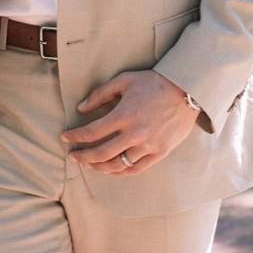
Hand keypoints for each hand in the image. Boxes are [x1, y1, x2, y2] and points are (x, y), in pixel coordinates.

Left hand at [63, 70, 199, 176]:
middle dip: (83, 156)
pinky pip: (136, 168)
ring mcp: (148, 145)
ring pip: (118, 164)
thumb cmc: (154, 83)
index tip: (65, 137)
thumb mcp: (124, 80)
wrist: (187, 91)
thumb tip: (81, 108)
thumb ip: (101, 94)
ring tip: (90, 164)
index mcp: (124, 115)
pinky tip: (111, 170)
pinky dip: (121, 172)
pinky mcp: (160, 152)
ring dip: (100, 167)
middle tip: (73, 156)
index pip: (91, 132)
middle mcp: (135, 133)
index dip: (75, 136)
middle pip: (101, 153)